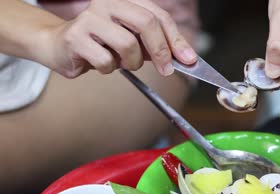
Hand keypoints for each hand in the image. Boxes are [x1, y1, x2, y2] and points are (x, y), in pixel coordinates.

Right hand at [40, 0, 196, 77]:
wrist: (59, 45)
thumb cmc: (101, 44)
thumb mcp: (132, 41)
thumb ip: (154, 45)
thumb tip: (183, 58)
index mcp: (126, 1)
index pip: (160, 16)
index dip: (177, 39)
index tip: (189, 60)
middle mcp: (108, 3)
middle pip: (147, 23)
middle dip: (161, 51)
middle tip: (166, 70)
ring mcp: (90, 17)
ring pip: (127, 44)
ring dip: (131, 63)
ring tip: (121, 63)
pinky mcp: (76, 36)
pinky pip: (105, 61)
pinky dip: (109, 69)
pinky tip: (100, 64)